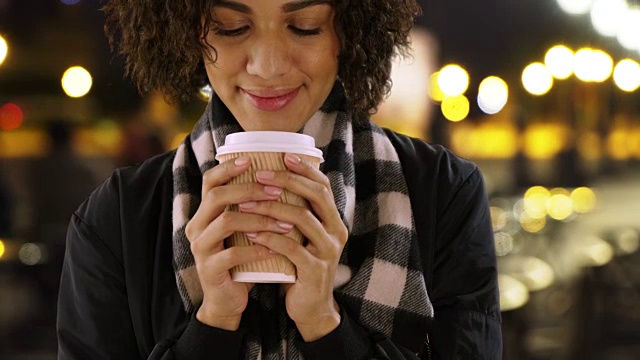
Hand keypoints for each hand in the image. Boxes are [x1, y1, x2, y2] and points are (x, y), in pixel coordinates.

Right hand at [185, 156, 293, 329]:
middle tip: (277, 191)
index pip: (210, 181)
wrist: (227, 300)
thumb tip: (279, 178)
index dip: (229, 168)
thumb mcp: (243, 230)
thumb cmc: (240, 259)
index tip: (252, 161)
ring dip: (259, 219)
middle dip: (250, 190)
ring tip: (285, 223)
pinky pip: (234, 253)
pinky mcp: (209, 269)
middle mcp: (196, 226)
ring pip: (227, 222)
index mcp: (204, 213)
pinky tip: (276, 249)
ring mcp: (200, 248)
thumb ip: (249, 208)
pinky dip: (258, 249)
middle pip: (218, 196)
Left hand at [239, 153, 347, 340]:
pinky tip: (252, 233)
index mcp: (333, 221)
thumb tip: (272, 183)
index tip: (283, 156)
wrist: (310, 307)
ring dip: (271, 207)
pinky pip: (292, 248)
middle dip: (287, 181)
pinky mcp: (315, 270)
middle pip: (315, 195)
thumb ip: (296, 214)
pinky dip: (270, 237)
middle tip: (260, 175)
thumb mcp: (302, 237)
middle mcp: (336, 232)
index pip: (323, 186)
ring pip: (301, 218)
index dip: (305, 169)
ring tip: (247, 202)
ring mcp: (328, 251)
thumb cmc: (300, 266)